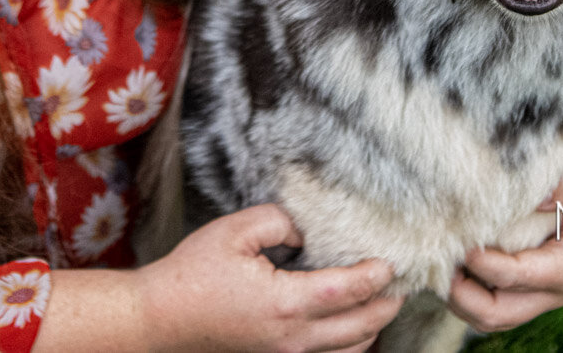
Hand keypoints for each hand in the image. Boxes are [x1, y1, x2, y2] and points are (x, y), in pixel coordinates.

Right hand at [138, 204, 402, 352]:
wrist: (162, 318)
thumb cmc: (193, 273)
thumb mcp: (234, 231)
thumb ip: (279, 222)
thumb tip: (305, 233)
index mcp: (286, 303)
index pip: (349, 290)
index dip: (377, 275)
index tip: (392, 262)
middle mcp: (293, 338)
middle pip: (362, 327)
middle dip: (387, 304)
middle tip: (400, 283)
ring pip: (351, 350)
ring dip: (372, 327)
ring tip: (380, 302)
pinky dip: (350, 346)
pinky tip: (351, 327)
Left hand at [446, 83, 562, 332]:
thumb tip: (536, 195)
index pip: (517, 277)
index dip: (485, 264)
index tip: (462, 237)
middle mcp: (550, 286)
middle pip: (495, 314)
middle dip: (459, 293)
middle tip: (435, 257)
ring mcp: (534, 287)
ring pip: (485, 313)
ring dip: (456, 292)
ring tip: (435, 255)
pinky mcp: (520, 277)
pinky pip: (485, 296)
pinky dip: (462, 284)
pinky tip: (445, 251)